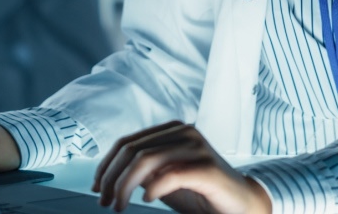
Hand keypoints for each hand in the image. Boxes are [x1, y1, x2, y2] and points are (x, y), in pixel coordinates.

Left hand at [93, 121, 269, 213]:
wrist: (240, 205)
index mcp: (173, 130)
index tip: (97, 188)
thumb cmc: (201, 193)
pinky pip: (171, 175)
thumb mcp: (165, 178)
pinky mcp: (208, 169)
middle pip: (132, 149)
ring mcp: (198, 148)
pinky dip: (153, 189)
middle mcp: (185, 132)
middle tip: (104, 202)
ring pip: (146, 160)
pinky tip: (147, 199)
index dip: (106, 166)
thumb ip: (144, 170)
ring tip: (119, 206)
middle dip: (111, 178)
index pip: (127, 142)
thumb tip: (109, 175)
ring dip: (125, 186)